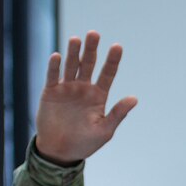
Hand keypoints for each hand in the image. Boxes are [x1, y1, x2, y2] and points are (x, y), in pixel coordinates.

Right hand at [35, 31, 137, 164]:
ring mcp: (66, 88)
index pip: (107, 74)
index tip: (117, 46)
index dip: (112, 60)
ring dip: (73, 53)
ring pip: (71, 66)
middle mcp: (83, 88)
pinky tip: (58, 56)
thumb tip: (134, 98)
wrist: (61, 151)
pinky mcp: (50, 92)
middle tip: (94, 34)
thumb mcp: (105, 129)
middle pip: (88, 64)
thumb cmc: (86, 142)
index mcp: (99, 96)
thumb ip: (118, 113)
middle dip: (92, 49)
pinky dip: (55, 67)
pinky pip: (52, 76)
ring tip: (77, 39)